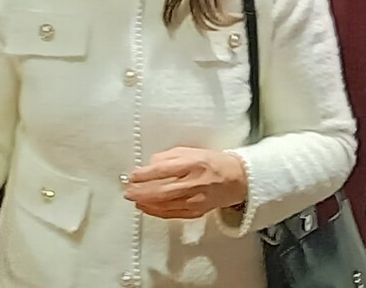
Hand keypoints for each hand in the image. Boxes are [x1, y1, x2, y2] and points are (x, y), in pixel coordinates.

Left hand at [123, 147, 246, 219]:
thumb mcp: (190, 151)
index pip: (164, 170)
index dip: (145, 174)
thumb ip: (168, 157)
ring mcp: (197, 200)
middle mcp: (195, 183)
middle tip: (128, 191)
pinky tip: (147, 207)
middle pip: (163, 190)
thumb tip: (149, 165)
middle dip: (142, 192)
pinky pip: (173, 214)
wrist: (237, 179)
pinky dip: (157, 212)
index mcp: (193, 164)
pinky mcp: (198, 212)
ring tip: (134, 199)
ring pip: (167, 205)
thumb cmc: (212, 163)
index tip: (132, 175)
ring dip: (147, 203)